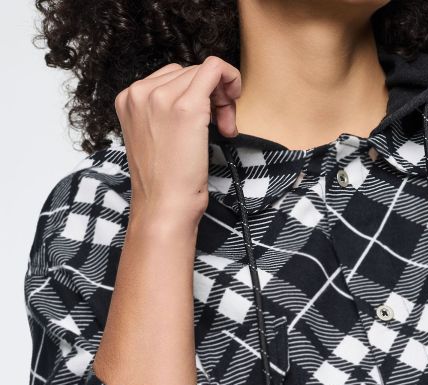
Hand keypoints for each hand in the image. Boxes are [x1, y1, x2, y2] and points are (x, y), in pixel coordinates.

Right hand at [114, 56, 240, 226]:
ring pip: (204, 72)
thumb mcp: (154, 138)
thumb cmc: (164, 183)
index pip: (172, 77)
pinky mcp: (187, 108)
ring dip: (222, 98)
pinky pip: (216, 69)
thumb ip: (164, 113)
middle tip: (222, 128)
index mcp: (128, 99)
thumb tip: (199, 97)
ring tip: (224, 129)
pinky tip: (233, 109)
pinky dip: (232, 80)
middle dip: (212, 97)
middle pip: (189, 72)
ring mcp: (161, 97)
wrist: (163, 207)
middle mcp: (140, 92)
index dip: (196, 96)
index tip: (207, 123)